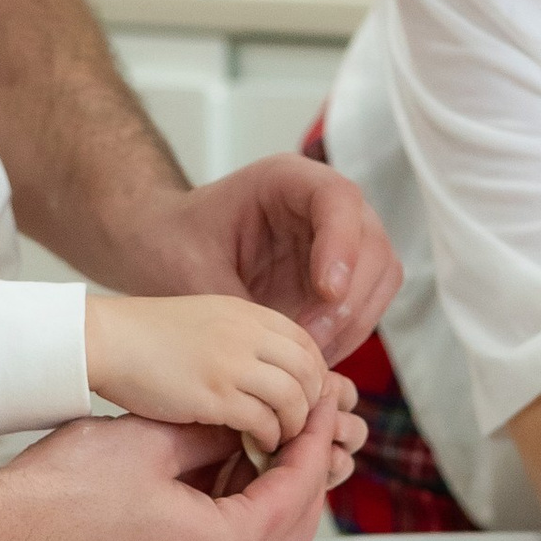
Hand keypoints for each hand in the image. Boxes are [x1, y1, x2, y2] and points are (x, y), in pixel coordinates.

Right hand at [0, 400, 355, 540]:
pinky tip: (223, 472)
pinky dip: (237, 515)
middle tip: (309, 422)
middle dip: (305, 472)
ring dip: (271, 494)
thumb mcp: (150, 442)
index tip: (324, 402)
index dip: (313, 439)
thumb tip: (249, 425)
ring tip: (267, 440)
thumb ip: (213, 433)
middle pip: (292, 528)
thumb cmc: (62, 492)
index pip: (296, 491)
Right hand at [85, 291, 333, 449]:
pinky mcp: (214, 395)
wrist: (105, 340)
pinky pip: (263, 421)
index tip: (306, 398)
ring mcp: (232, 364)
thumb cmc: (146, 337)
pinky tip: (257, 444)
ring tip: (280, 439)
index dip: (314, 375)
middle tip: (301, 426)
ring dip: (294, 426)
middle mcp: (247, 334)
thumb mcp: (206, 320)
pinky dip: (269, 437)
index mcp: (247, 314)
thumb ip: (241, 337)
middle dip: (311, 404)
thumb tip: (270, 371)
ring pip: (293, 399)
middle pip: (308, 371)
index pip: (306, 343)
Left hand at [106, 153, 399, 359]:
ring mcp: (336, 241)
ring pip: (380, 278)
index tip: (327, 291)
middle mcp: (321, 206)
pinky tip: (311, 360)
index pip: (338, 198)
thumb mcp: (192, 271)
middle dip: (350, 299)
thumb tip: (283, 347)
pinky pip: (364, 307)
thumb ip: (239, 303)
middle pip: (372, 243)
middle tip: (311, 343)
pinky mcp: (338, 277)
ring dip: (353, 323)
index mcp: (285, 181)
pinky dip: (346, 336)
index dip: (343, 244)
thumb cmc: (169, 246)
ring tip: (309, 359)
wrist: (161, 253)